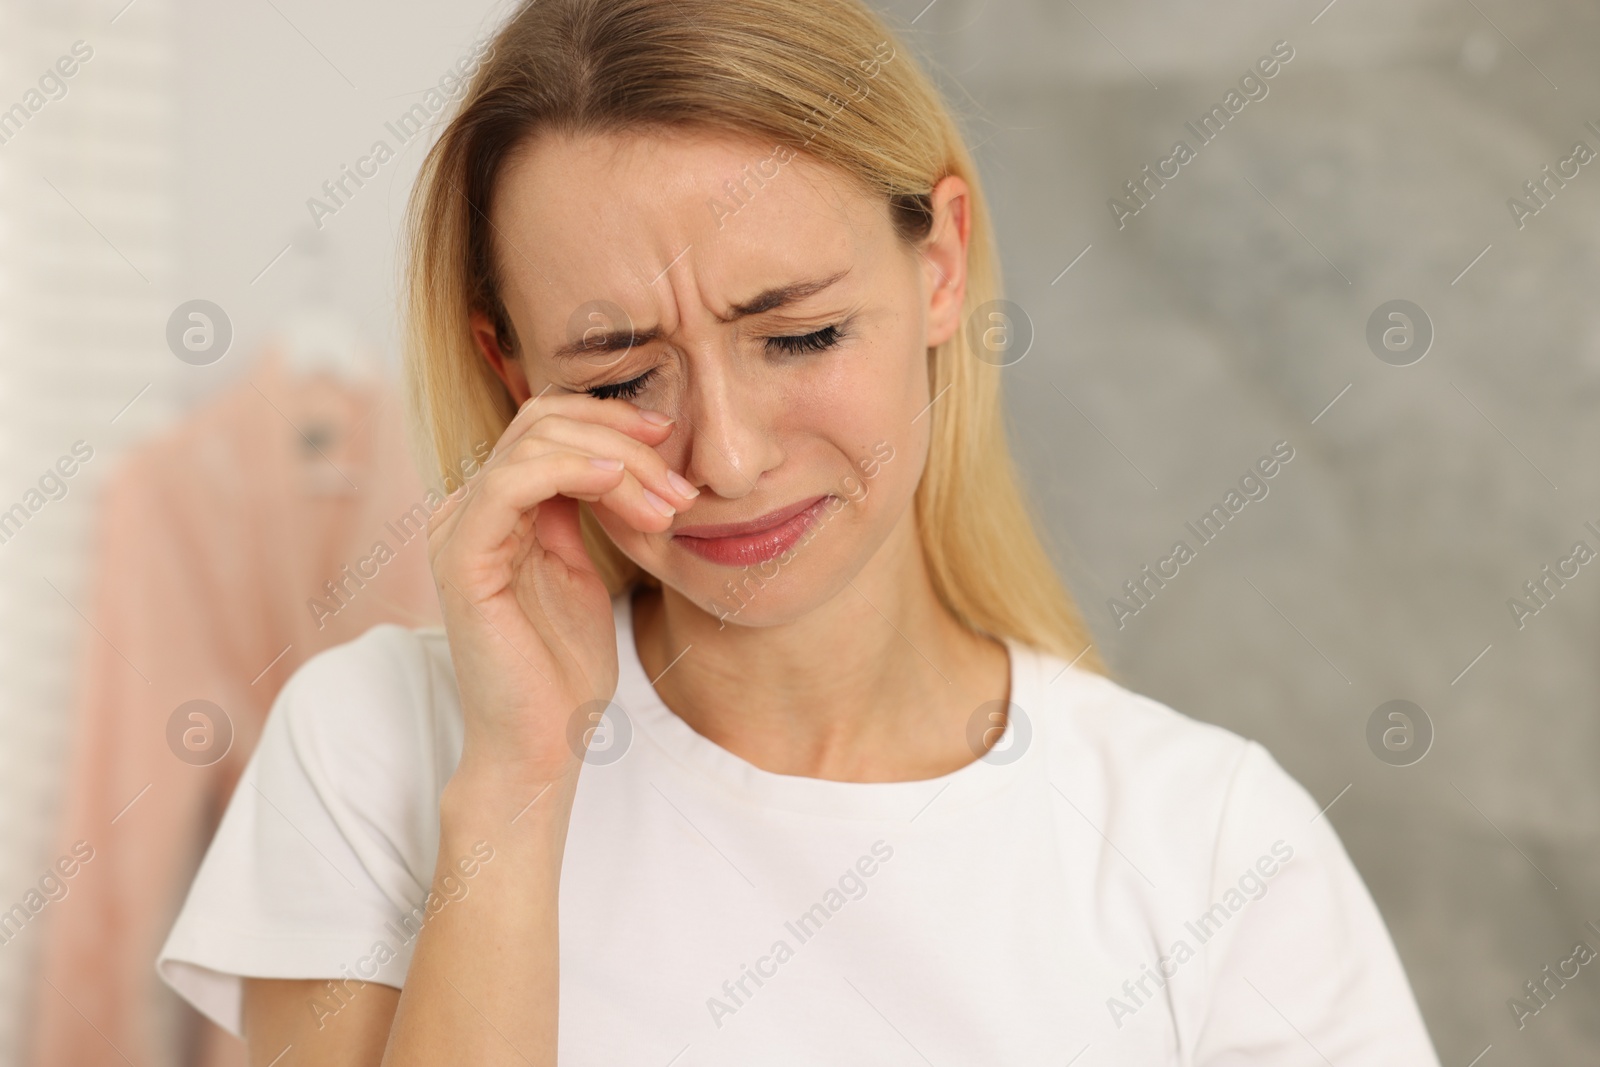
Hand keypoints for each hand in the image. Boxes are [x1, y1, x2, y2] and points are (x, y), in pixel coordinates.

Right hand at [425, 393, 697, 792]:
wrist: (541, 745)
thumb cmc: (564, 671)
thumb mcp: (582, 572)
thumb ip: (584, 514)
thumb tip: (620, 459)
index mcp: (496, 510)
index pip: (546, 426)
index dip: (611, 420)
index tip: (671, 440)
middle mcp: (467, 511)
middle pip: (540, 421)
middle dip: (621, 436)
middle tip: (678, 482)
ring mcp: (458, 532)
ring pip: (534, 443)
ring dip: (616, 461)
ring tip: (666, 504)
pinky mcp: (462, 560)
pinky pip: (511, 483)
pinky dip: (573, 470)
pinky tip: (620, 487)